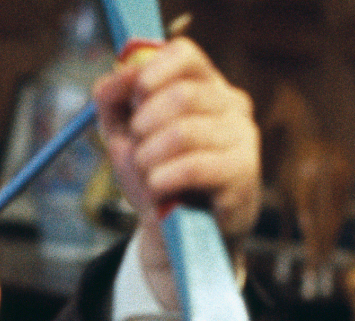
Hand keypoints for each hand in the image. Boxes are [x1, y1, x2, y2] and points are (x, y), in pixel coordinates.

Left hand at [92, 36, 258, 309]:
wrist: (178, 231)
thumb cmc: (155, 176)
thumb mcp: (124, 137)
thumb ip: (112, 104)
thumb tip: (111, 78)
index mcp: (204, 86)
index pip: (184, 54)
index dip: (150, 73)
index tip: (132, 99)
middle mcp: (232, 105)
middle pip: (183, 94)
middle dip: (144, 125)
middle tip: (137, 147)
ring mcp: (243, 138)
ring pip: (185, 131)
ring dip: (149, 157)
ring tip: (147, 173)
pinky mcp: (244, 173)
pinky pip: (195, 166)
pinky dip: (163, 178)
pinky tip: (158, 187)